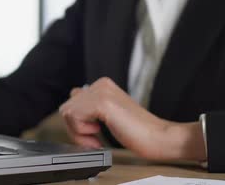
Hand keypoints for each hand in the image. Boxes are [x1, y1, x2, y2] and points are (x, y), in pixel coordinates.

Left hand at [59, 77, 205, 161]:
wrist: (158, 137)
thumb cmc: (136, 131)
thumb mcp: (108, 115)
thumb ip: (89, 107)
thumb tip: (68, 108)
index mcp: (103, 85)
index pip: (72, 101)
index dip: (78, 123)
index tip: (93, 135)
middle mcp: (100, 84)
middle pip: (66, 107)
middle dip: (76, 129)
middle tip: (94, 140)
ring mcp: (101, 91)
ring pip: (67, 112)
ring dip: (78, 133)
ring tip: (97, 139)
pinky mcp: (102, 102)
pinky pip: (73, 116)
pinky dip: (81, 133)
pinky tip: (98, 137)